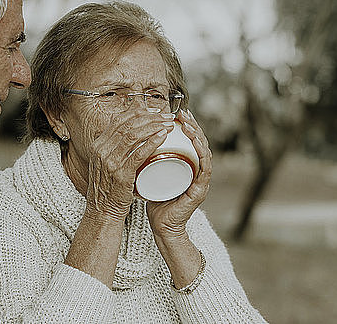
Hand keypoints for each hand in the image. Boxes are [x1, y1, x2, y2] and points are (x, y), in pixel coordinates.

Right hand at [84, 109, 173, 221]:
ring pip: (133, 135)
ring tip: (169, 125)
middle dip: (150, 117)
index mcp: (98, 144)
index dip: (138, 112)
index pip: (119, 120)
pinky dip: (151, 142)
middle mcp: (102, 150)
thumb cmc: (110, 187)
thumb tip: (130, 132)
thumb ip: (114, 147)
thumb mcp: (106, 162)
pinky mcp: (121, 174)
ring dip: (154, 126)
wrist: (103, 210)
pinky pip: (137, 154)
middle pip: (128, 124)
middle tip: (167, 116)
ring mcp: (110, 162)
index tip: (155, 110)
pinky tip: (162, 137)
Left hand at [146, 109, 212, 240]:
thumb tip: (131, 138)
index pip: (189, 139)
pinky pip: (205, 168)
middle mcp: (197, 169)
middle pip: (199, 142)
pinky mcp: (200, 189)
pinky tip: (196, 142)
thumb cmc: (155, 198)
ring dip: (197, 135)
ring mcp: (200, 179)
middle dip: (192, 125)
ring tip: (188, 123)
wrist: (161, 225)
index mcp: (187, 164)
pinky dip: (202, 153)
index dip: (184, 124)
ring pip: (204, 151)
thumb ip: (146, 157)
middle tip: (182, 113)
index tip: (175, 112)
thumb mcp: (150, 171)